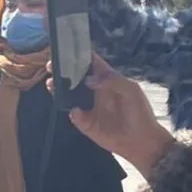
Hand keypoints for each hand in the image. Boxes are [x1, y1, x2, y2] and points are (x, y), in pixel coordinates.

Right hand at [46, 55, 173, 177]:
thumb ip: (113, 80)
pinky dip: (70, 110)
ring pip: (68, 93)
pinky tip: (73, 109)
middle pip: (74, 76)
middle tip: (51, 65)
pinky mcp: (84, 122)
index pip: (90, 63)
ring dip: (58, 87)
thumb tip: (88, 80)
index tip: (66, 49)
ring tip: (50, 83)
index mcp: (106, 79)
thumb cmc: (139, 112)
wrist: (141, 141)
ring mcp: (87, 106)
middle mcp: (94, 90)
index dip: (79, 55)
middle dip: (62, 70)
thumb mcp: (131, 90)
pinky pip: (72, 113)